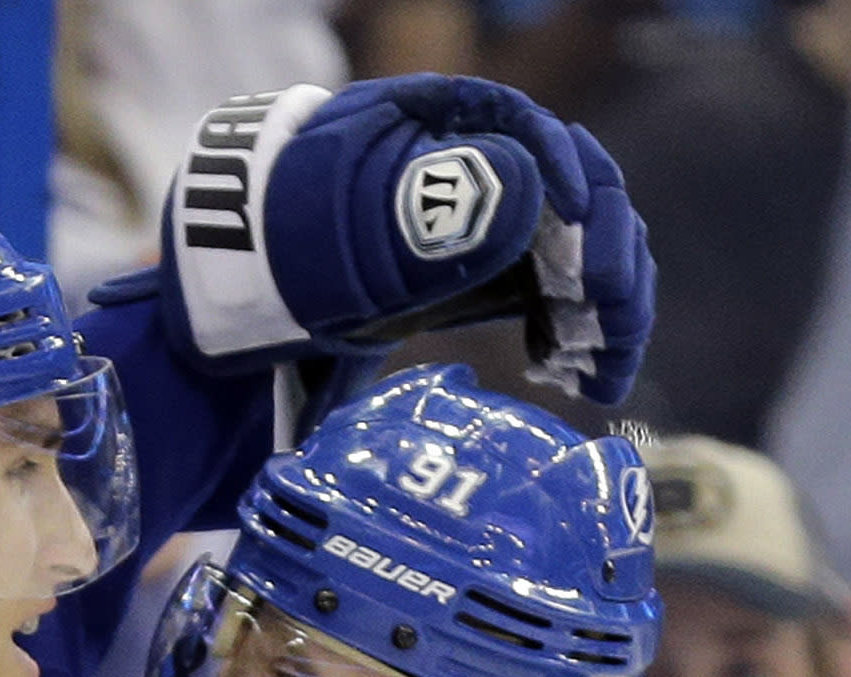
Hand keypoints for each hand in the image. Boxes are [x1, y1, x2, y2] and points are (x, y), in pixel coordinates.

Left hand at [160, 76, 652, 402]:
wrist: (241, 304)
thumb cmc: (277, 255)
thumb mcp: (338, 237)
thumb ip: (423, 216)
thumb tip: (534, 195)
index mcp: (438, 124)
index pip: (532, 132)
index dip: (569, 178)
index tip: (579, 237)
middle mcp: (482, 165)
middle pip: (582, 192)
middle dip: (608, 257)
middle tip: (605, 322)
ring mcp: (495, 223)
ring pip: (587, 250)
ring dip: (610, 308)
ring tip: (599, 372)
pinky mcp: (498, 278)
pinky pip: (565, 296)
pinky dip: (586, 335)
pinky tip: (581, 379)